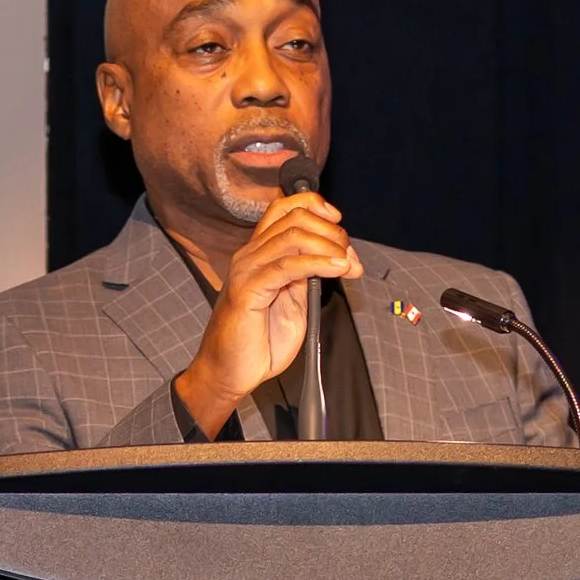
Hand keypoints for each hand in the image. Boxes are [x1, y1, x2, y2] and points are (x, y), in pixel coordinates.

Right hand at [174, 191, 363, 435]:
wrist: (229, 373)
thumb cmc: (258, 342)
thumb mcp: (293, 302)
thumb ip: (306, 278)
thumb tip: (334, 258)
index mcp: (260, 253)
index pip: (285, 208)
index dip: (316, 207)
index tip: (340, 225)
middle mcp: (250, 255)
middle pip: (294, 217)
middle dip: (331, 231)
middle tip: (350, 256)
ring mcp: (247, 270)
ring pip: (292, 236)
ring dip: (329, 246)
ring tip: (347, 264)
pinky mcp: (247, 291)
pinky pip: (286, 266)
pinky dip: (317, 263)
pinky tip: (337, 270)